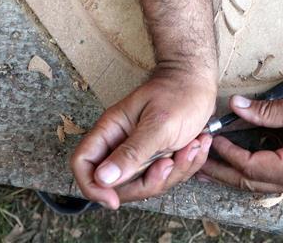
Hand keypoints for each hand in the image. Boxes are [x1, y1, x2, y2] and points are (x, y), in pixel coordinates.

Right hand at [70, 72, 215, 208]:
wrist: (199, 82)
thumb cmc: (178, 94)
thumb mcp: (158, 125)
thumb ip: (132, 152)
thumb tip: (102, 179)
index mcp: (111, 130)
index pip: (82, 163)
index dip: (92, 186)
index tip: (113, 200)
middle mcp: (120, 144)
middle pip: (118, 184)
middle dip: (149, 182)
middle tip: (171, 162)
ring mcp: (140, 153)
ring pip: (145, 184)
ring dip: (175, 172)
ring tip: (191, 146)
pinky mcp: (158, 157)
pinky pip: (166, 177)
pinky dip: (186, 166)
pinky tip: (197, 145)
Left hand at [199, 89, 282, 194]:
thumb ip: (266, 111)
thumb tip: (235, 107)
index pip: (250, 166)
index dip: (228, 153)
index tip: (211, 138)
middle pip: (251, 182)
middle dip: (222, 172)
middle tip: (197, 163)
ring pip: (260, 184)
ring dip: (235, 174)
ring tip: (211, 166)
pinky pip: (273, 179)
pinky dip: (254, 170)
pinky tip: (241, 162)